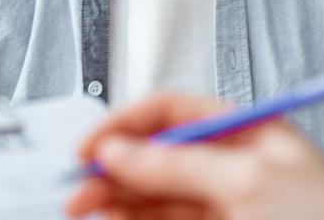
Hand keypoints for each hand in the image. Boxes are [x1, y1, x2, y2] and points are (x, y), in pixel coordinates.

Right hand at [64, 93, 323, 219]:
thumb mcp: (249, 182)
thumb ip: (180, 164)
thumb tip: (121, 151)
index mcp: (248, 132)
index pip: (173, 113)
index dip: (126, 124)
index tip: (89, 146)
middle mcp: (234, 167)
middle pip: (157, 158)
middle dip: (112, 168)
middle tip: (74, 186)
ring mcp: (227, 206)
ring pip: (156, 198)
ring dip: (115, 201)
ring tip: (80, 209)